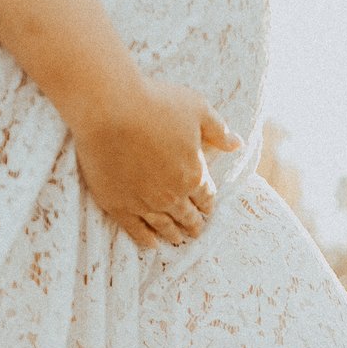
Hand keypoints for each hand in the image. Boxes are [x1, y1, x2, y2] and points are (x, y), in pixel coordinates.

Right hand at [65, 75, 241, 248]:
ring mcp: (144, 203)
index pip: (206, 195)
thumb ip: (219, 129)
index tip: (208, 209)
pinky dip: (145, 239)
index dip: (208, 203)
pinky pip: (135, 230)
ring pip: (163, 226)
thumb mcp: (197, 109)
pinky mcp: (118, 205)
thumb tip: (238, 144)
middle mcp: (171, 194)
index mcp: (193, 174)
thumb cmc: (155, 102)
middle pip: (187, 215)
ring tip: (177, 239)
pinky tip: (151, 244)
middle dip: (194, 223)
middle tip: (195, 230)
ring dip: (173, 234)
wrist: (109, 107)